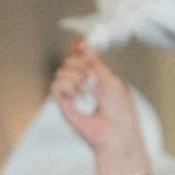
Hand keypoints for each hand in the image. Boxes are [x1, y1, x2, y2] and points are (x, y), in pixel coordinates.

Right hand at [51, 42, 145, 159]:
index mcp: (94, 76)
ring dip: (74, 77)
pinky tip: (75, 94)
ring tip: (85, 89)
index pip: (80, 58)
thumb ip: (95, 62)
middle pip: (69, 62)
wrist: (115, 129)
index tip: (79, 44)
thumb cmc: (119, 110)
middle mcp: (81, 84)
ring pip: (61, 73)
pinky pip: (55, 86)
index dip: (78, 50)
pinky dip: (65, 87)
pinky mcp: (64, 105)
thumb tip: (86, 46)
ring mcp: (72, 94)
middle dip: (80, 65)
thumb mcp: (110, 79)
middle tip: (90, 76)